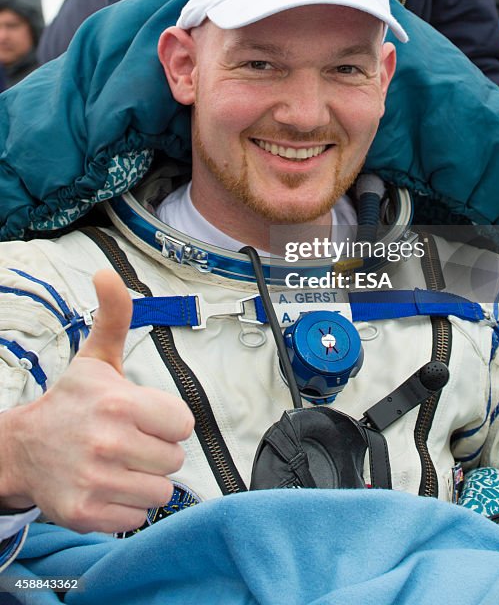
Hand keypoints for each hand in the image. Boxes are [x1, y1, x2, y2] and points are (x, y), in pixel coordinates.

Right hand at [1, 270, 194, 532]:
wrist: (24, 448)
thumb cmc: (72, 402)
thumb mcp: (97, 358)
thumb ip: (115, 316)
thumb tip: (106, 273)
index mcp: (119, 402)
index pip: (183, 423)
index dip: (166, 420)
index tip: (144, 417)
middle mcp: (108, 442)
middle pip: (175, 459)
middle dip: (156, 450)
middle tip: (129, 441)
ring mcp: (96, 481)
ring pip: (161, 490)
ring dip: (144, 480)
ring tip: (119, 464)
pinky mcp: (86, 513)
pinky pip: (137, 517)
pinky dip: (127, 506)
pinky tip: (108, 486)